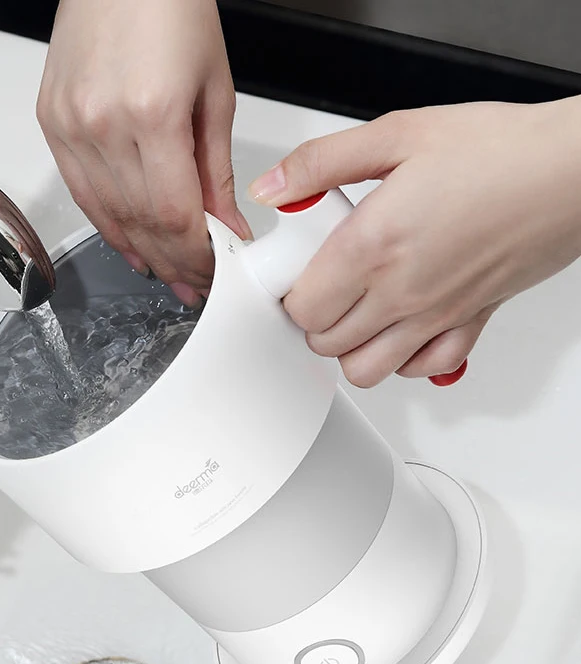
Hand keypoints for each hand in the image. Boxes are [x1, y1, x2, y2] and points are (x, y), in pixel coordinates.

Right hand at [37, 0, 250, 306]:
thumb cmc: (172, 10)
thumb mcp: (215, 93)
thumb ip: (217, 171)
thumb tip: (226, 226)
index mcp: (152, 111)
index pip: (174, 215)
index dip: (194, 256)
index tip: (212, 272)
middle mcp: (102, 122)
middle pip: (140, 222)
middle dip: (172, 262)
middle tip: (193, 284)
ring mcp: (69, 124)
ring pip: (108, 215)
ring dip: (141, 252)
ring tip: (167, 273)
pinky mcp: (52, 122)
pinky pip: (81, 193)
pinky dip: (108, 225)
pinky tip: (129, 245)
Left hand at [249, 98, 580, 386]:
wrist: (574, 169)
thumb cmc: (500, 150)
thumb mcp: (398, 134)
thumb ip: (322, 162)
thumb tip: (273, 187)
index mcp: (375, 245)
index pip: (301, 305)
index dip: (288, 291)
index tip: (294, 270)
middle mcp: (403, 292)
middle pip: (324, 343)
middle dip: (313, 318)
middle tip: (324, 283)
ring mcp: (437, 315)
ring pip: (365, 370)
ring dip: (349, 348)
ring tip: (354, 310)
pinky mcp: (470, 323)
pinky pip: (420, 370)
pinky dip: (401, 359)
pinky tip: (399, 326)